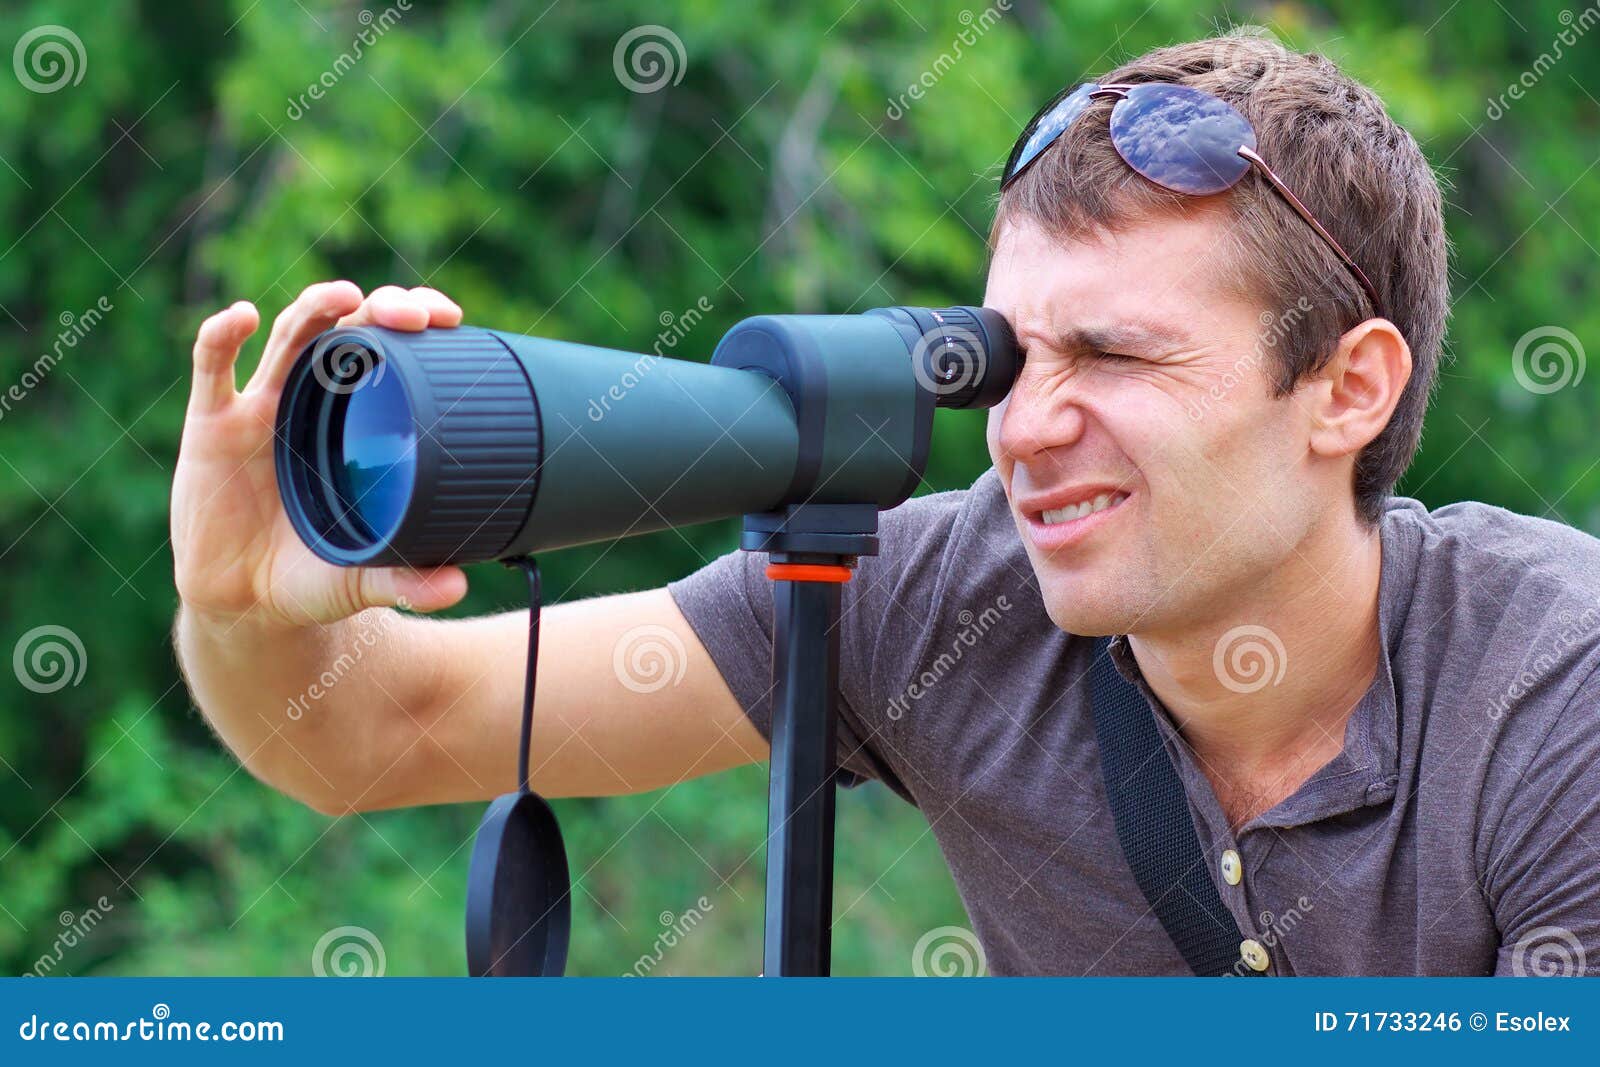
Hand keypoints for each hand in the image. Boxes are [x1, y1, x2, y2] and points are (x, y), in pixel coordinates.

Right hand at [172, 283, 469, 627]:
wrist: (247, 605)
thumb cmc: (313, 576)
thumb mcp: (363, 580)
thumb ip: (406, 582)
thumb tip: (457, 591)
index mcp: (356, 423)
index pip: (390, 354)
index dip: (414, 326)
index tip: (448, 318)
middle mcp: (312, 403)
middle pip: (346, 331)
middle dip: (377, 309)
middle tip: (411, 312)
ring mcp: (261, 408)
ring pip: (290, 338)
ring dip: (316, 308)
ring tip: (346, 296)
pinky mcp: (211, 425)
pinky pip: (212, 368)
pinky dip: (221, 335)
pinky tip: (242, 317)